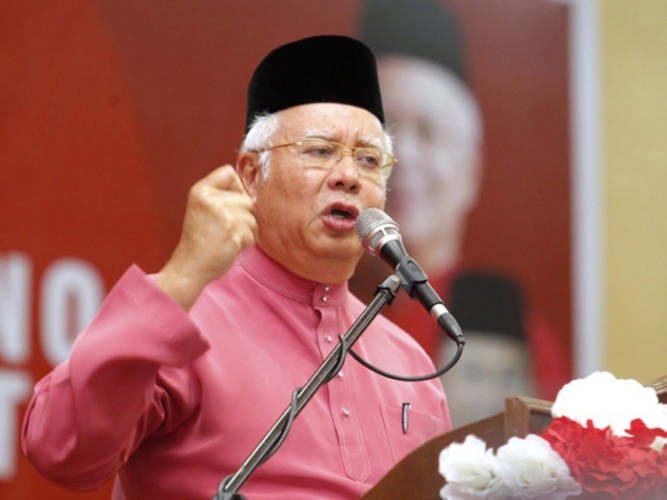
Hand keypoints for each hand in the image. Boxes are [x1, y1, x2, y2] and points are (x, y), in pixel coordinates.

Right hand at [155, 165, 257, 309]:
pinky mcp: (233, 230)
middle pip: (246, 199)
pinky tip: (228, 247)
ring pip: (252, 218)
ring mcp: (222, 214)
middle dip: (243, 216)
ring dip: (245, 232)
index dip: (237, 187)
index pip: (228, 172)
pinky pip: (252, 233)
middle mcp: (210, 198)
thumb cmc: (200, 240)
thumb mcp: (203, 209)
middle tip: (225, 230)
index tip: (232, 204)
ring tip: (226, 239)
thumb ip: (222, 197)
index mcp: (200, 190)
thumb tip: (254, 192)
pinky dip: (245, 244)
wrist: (190, 267)